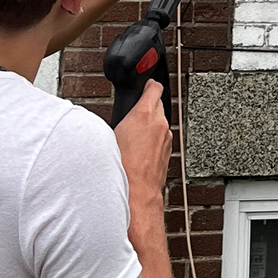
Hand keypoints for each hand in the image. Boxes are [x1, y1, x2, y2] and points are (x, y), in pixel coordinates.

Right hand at [115, 78, 172, 206]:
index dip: (148, 85)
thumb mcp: (109, 136)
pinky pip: (161, 137)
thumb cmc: (122, 167)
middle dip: (147, 107)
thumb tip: (116, 118)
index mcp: (144, 113)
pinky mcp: (168, 150)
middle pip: (157, 104)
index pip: (154, 87)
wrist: (137, 192)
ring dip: (150, 124)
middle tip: (133, 114)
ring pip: (159, 122)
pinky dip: (153, 139)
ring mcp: (166, 137)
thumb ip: (119, 120)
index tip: (145, 85)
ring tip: (133, 136)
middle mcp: (159, 123)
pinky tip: (139, 149)